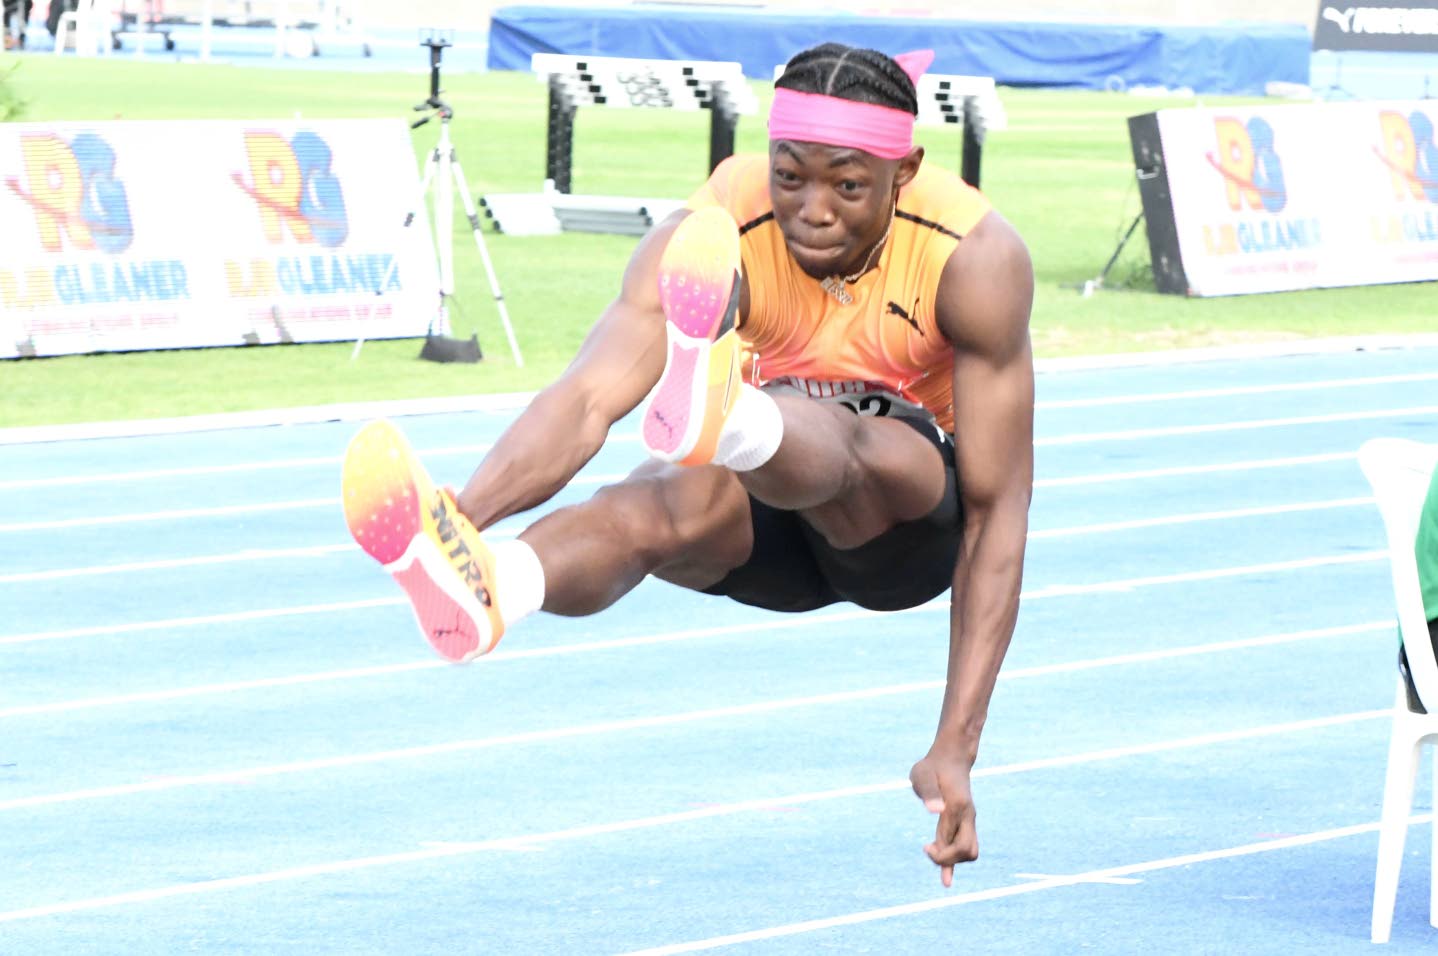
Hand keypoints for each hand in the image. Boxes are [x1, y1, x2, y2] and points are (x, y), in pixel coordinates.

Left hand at [909, 749, 977, 886]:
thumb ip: (928, 791)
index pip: (955, 844)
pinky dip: (957, 858)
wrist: (951, 758)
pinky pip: (968, 845)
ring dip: (953, 859)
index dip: (939, 855)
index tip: (925, 847)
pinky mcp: (967, 821)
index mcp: (956, 808)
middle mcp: (968, 816)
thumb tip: (935, 811)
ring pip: (971, 851)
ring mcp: (969, 819)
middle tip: (929, 850)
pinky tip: (946, 877)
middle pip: (968, 852)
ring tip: (935, 853)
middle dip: (948, 861)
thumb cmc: (932, 766)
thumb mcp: (922, 774)